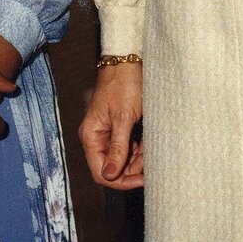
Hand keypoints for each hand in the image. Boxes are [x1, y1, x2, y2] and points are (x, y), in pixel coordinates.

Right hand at [79, 62, 142, 189]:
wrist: (128, 60)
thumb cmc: (124, 84)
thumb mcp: (123, 117)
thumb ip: (117, 147)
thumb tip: (110, 175)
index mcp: (91, 135)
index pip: (100, 172)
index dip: (120, 180)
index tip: (141, 180)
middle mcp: (96, 136)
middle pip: (112, 167)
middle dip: (132, 168)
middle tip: (151, 164)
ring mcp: (107, 132)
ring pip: (122, 158)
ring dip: (138, 158)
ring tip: (151, 148)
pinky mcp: (118, 126)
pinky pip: (128, 146)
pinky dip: (139, 147)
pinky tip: (149, 141)